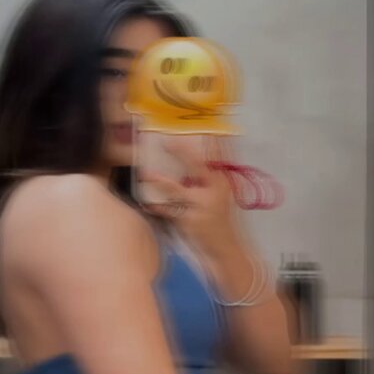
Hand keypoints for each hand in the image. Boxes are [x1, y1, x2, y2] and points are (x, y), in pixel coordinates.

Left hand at [139, 137, 238, 259]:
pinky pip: (169, 211)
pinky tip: (147, 202)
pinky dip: (157, 206)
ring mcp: (203, 204)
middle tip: (166, 139)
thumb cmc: (219, 221)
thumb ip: (206, 179)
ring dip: (159, 180)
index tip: (199, 123)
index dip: (209, 137)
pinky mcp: (191, 220)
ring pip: (177, 188)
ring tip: (146, 173)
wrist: (227, 250)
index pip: (218, 152)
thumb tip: (187, 161)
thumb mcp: (219, 197)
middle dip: (181, 150)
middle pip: (197, 163)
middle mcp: (215, 188)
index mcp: (222, 180)